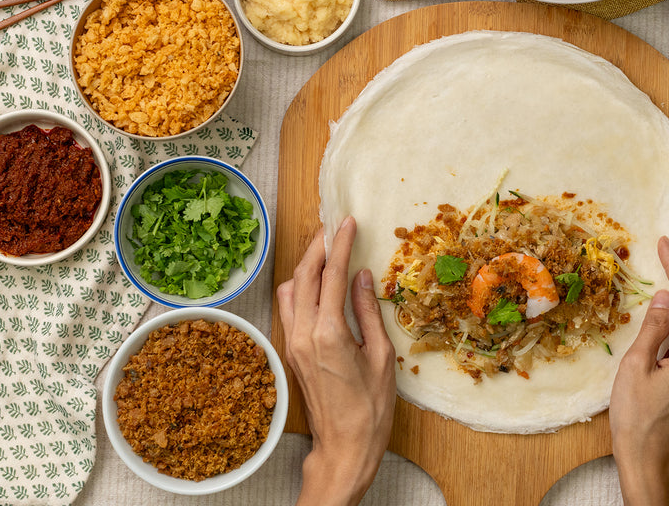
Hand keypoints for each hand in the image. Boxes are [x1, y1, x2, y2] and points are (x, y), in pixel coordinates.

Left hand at [276, 217, 395, 505]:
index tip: (348, 223)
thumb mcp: (381, 356)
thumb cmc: (370, 408)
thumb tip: (362, 276)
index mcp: (329, 333)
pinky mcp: (291, 352)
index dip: (340, 245)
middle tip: (332, 226)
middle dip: (317, 247)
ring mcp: (292, 343)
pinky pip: (287, 308)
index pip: (332, 275)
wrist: (344, 446)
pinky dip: (298, 287)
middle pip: (303, 276)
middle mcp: (303, 334)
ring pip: (289, 290)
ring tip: (323, 249)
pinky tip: (314, 283)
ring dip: (304, 265)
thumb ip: (368, 312)